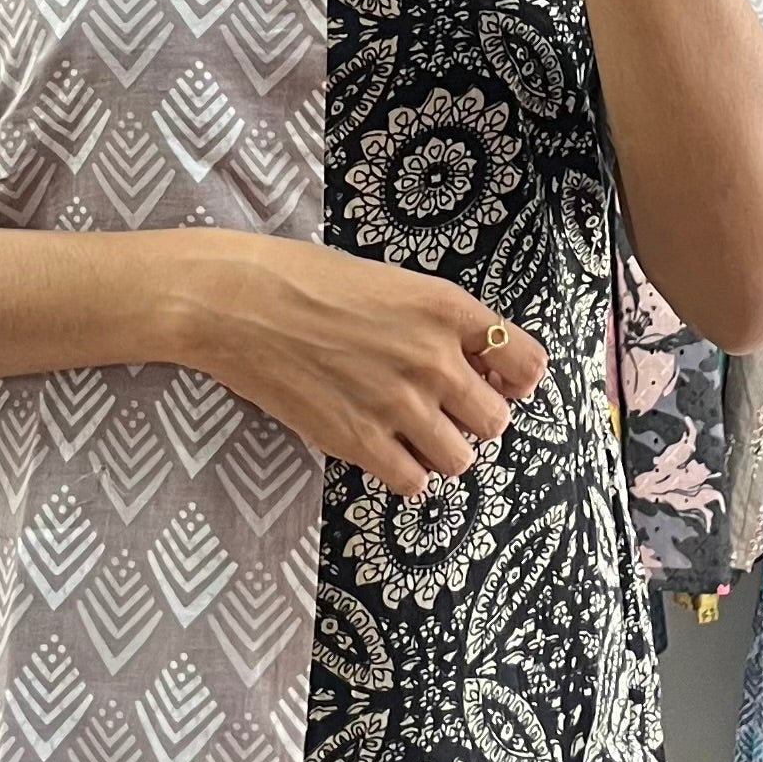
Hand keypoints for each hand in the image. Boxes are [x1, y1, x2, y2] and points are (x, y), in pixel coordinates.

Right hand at [172, 231, 545, 497]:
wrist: (235, 301)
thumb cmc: (303, 279)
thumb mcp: (388, 281)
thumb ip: (435, 321)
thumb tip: (468, 361)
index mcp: (445, 308)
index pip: (527, 362)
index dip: (514, 378)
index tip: (494, 382)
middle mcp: (433, 358)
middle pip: (495, 420)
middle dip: (471, 418)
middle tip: (438, 408)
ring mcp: (398, 404)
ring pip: (460, 460)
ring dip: (439, 450)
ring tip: (406, 431)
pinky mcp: (359, 441)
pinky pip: (414, 482)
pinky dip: (403, 472)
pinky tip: (380, 447)